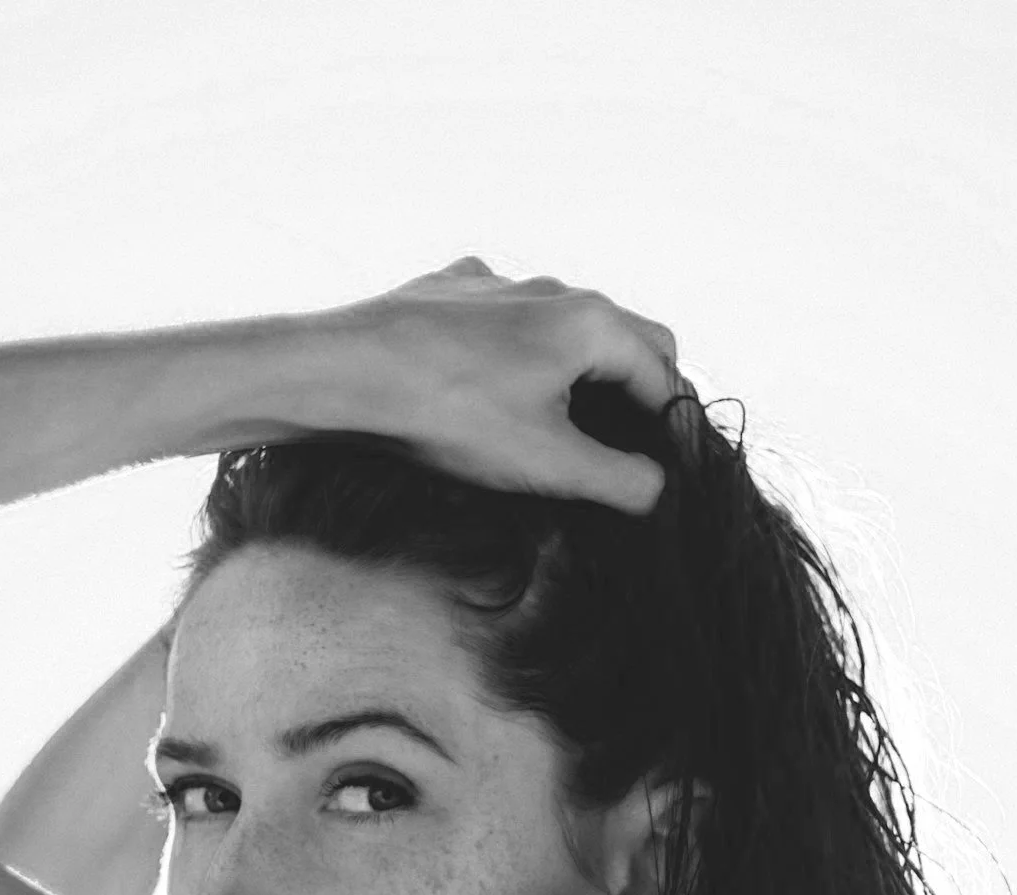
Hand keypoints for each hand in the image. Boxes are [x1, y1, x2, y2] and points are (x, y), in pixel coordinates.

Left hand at [333, 256, 688, 515]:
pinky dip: (515, 348)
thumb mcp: (550, 464)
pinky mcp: (450, 290)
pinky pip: (502, 316)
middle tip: (626, 445)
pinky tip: (492, 385)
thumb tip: (655, 488)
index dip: (671, 427)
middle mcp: (553, 289)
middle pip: (623, 340)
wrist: (345, 372)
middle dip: (634, 391)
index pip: (664, 374)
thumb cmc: (451, 414)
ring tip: (561, 422)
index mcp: (593, 322)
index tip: (664, 469)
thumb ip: (620, 479)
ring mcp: (498, 284)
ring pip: (561, 324)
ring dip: (575, 370)